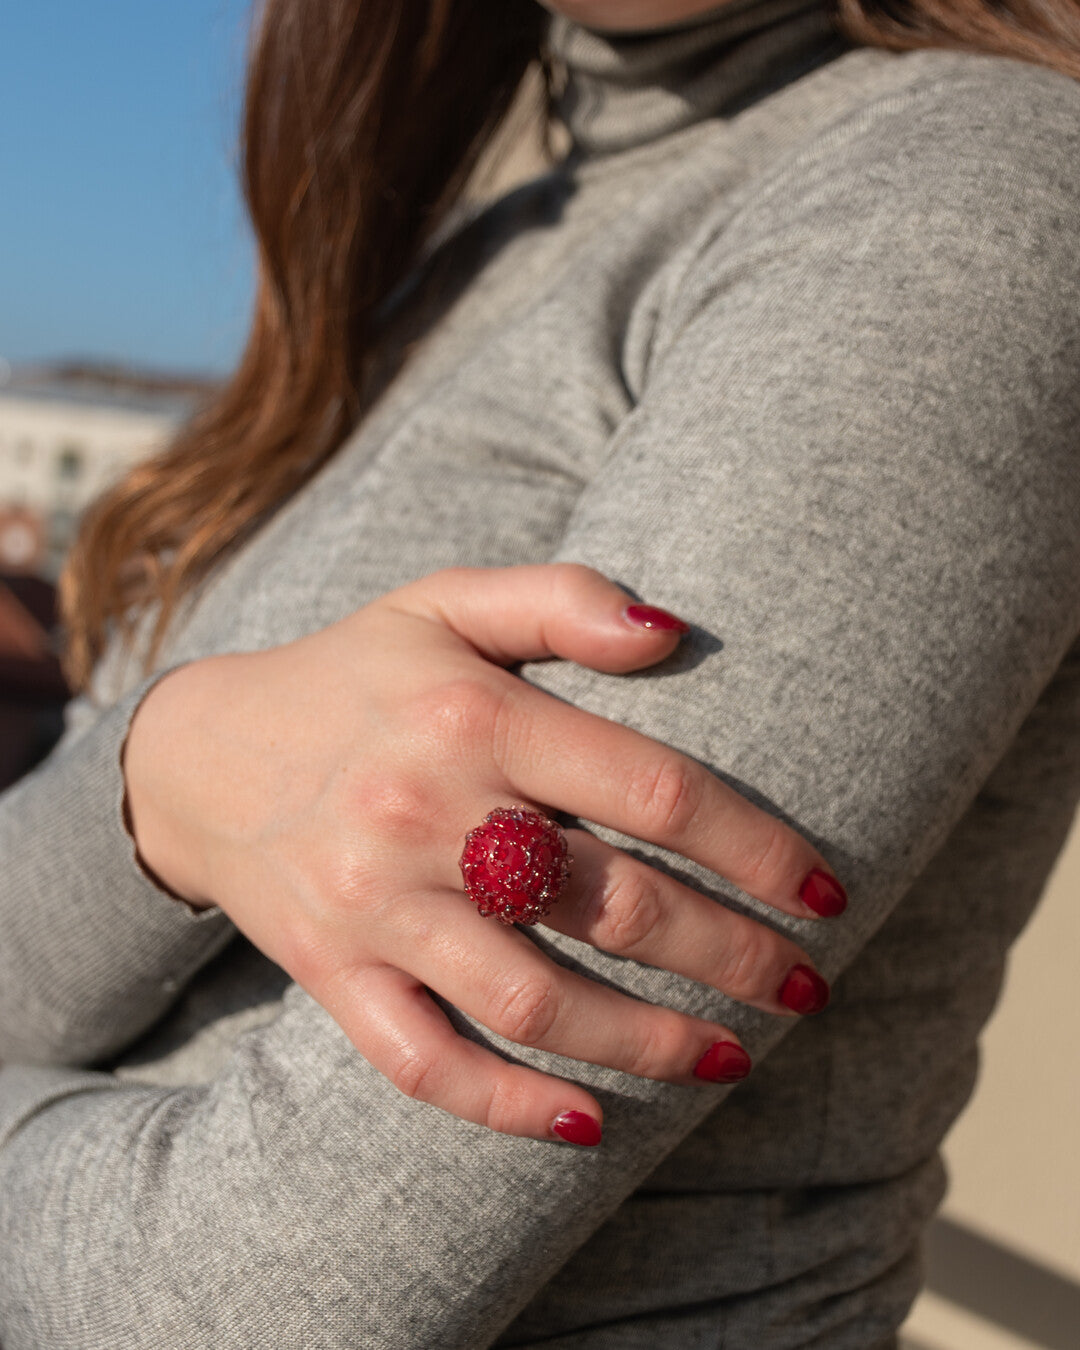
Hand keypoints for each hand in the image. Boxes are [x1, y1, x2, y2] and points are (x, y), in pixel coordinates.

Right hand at [122, 564, 844, 1142]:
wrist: (199, 755)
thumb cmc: (352, 674)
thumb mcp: (444, 602)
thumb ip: (561, 599)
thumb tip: (674, 633)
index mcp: (474, 716)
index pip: (653, 792)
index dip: (757, 847)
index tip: (825, 892)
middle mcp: (427, 813)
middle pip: (612, 905)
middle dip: (731, 956)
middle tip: (807, 987)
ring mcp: (375, 905)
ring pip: (533, 1001)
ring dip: (647, 1043)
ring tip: (731, 1057)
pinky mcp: (333, 973)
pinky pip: (422, 1062)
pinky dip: (505, 1106)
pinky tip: (585, 1124)